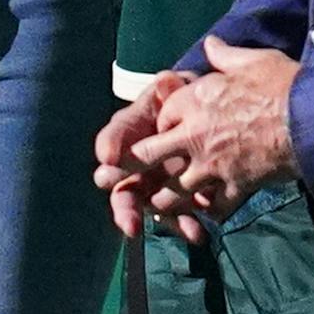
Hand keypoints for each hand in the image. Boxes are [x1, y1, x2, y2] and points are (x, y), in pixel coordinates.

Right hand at [94, 71, 203, 240]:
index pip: (114, 137)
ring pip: (149, 207)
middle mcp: (135, 162)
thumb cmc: (181, 96)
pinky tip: (198, 232)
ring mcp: (153, 182)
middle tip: (129, 222)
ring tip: (179, 232)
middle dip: (125, 207)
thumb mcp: (175, 88)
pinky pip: (176, 215)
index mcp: (132, 131)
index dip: (111, 145)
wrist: (204, 112)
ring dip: (163, 223)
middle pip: (122, 187)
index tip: (109, 156)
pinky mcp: (175, 196)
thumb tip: (166, 81)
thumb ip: (169, 89)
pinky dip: (186, 225)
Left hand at [127, 38, 298, 228]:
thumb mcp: (252, 60)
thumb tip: (211, 43)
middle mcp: (194, 136)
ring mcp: (212, 167)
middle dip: (139, 165)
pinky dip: (208, 212)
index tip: (167, 128)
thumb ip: (225, 55)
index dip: (162, 122)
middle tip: (140, 173)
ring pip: (173, 192)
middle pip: (149, 157)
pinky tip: (207, 211)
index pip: (160, 115)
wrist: (311, 121)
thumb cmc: (282, 85)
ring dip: (166, 198)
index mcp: (194, 101)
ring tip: (162, 203)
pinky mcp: (234, 189)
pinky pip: (212, 208)